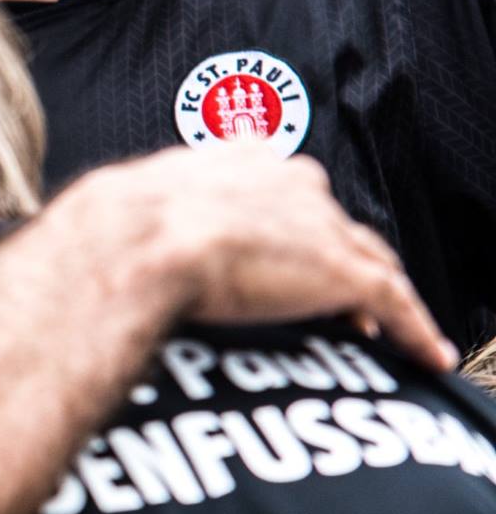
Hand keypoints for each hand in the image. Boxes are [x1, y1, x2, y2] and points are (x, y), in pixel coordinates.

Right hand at [68, 147, 453, 370]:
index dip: (292, 225)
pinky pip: (392, 302)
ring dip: (380, 295)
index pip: (284, 189)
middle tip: (336, 298)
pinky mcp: (340, 272)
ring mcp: (318, 226)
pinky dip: (415, 328)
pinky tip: (425, 353)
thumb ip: (130, 226)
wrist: (130, 243)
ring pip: (370, 261)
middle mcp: (288, 182)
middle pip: (334, 224)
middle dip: (338, 257)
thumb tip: (88, 254)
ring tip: (389, 330)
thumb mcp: (118, 215)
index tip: (288, 252)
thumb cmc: (106, 232)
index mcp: (236, 160)